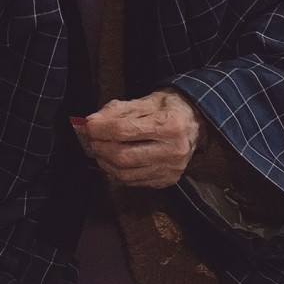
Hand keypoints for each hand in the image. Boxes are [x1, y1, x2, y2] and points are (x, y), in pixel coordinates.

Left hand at [84, 90, 204, 188]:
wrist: (195, 123)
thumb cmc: (168, 109)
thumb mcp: (145, 101)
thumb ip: (117, 110)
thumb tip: (91, 122)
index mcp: (170, 124)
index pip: (124, 131)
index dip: (100, 129)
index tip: (88, 125)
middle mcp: (174, 150)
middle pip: (123, 156)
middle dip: (100, 147)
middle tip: (92, 139)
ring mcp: (171, 169)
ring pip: (125, 173)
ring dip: (106, 162)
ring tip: (101, 149)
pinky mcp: (167, 180)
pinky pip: (133, 182)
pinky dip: (118, 172)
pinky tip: (115, 161)